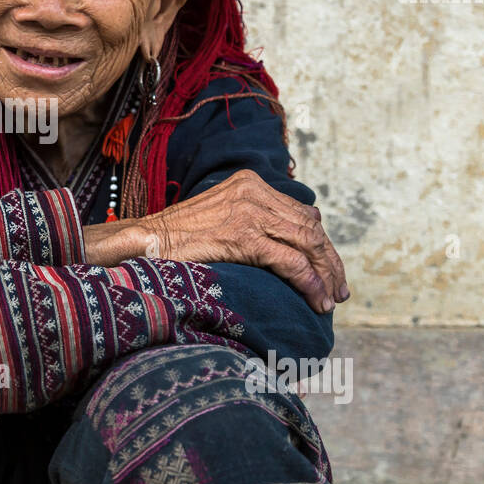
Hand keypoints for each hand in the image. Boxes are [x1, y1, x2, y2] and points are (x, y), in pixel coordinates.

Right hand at [91, 170, 348, 313]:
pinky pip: (290, 261)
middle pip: (310, 228)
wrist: (144, 240)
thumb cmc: (177, 238)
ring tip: (330, 300)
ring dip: (325, 275)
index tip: (329, 271)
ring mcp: (249, 212)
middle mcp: (254, 191)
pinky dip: (309, 283)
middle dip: (330, 262)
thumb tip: (295, 236)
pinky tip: (316, 300)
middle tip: (339, 290)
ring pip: (307, 243)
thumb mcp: (220, 216)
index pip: (302, 213)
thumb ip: (255, 220)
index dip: (321, 244)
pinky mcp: (244, 236)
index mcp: (250, 183)